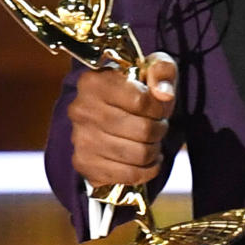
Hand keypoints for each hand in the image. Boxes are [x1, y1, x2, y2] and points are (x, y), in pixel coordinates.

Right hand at [68, 51, 176, 186]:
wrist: (108, 114)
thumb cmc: (135, 89)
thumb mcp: (151, 69)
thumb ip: (162, 71)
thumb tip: (164, 94)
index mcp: (94, 82)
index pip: (141, 101)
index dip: (159, 108)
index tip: (160, 108)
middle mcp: (81, 110)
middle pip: (142, 130)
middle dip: (159, 130)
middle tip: (158, 126)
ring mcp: (80, 139)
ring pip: (138, 154)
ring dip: (154, 150)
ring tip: (151, 141)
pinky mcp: (84, 164)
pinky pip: (129, 175)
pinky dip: (146, 170)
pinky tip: (146, 160)